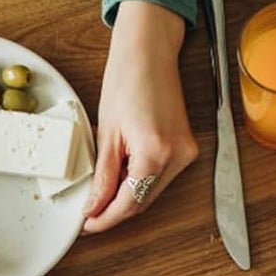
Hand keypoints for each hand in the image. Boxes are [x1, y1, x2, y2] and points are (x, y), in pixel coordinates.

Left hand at [83, 1, 198, 234]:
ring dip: (127, 198)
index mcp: (155, 153)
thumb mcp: (107, 133)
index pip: (128, 204)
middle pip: (142, 203)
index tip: (87, 226)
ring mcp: (187, 154)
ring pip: (152, 193)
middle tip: (90, 215)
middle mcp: (177, 158)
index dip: (105, 219)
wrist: (150, 49)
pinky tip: (123, 177)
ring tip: (102, 194)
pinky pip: (161, 178)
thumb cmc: (127, 78)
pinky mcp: (188, 149)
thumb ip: (103, 177)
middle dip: (115, 212)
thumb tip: (95, 208)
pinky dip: (140, 182)